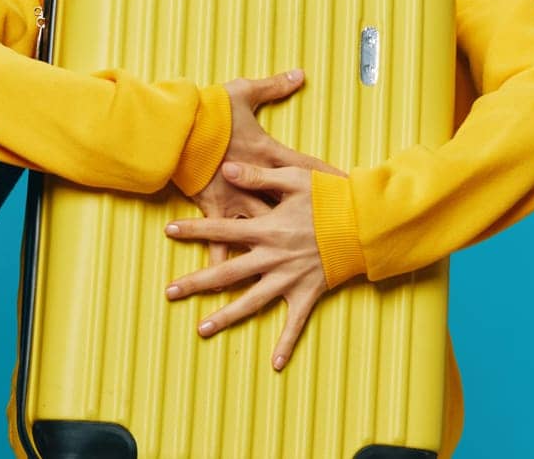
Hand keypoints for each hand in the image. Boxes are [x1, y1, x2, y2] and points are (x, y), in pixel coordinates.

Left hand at [167, 163, 330, 369]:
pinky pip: (295, 323)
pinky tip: (274, 364)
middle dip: (195, 283)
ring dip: (225, 317)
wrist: (365, 222)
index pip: (221, 231)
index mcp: (266, 229)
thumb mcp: (294, 178)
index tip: (168, 231)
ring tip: (200, 329)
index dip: (194, 230)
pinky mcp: (309, 293)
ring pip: (251, 302)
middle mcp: (273, 258)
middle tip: (168, 292)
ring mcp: (290, 279)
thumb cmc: (331, 197)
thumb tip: (227, 169)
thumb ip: (258, 177)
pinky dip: (286, 342)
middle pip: (226, 274)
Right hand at [191, 71, 342, 263]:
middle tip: (337, 236)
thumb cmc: (208, 108)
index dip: (329, 179)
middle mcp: (256, 181)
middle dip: (314, 220)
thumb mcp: (243, 92)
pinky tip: (229, 285)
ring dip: (277, 248)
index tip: (350, 190)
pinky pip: (221, 242)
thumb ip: (273, 86)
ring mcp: (236, 198)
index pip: (306, 167)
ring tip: (296, 270)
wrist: (175, 126)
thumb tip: (299, 73)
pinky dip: (224, 262)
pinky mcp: (214, 208)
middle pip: (291, 205)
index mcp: (266, 152)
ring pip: (263, 229)